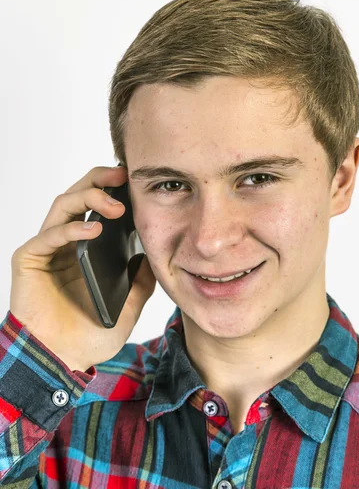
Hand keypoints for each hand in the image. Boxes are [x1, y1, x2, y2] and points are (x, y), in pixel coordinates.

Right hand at [10, 166, 155, 371]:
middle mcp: (64, 243)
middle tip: (122, 174)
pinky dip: (70, 230)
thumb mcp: (128, 307)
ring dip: (89, 198)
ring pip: (62, 207)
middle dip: (100, 181)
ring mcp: (46, 250)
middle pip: (78, 197)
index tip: (134, 180)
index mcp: (85, 248)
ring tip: (115, 205)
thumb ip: (140, 282)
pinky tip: (92, 231)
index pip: (96, 208)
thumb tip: (152, 258)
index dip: (112, 190)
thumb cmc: (87, 335)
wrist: (61, 360)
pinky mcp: (29, 260)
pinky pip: (48, 236)